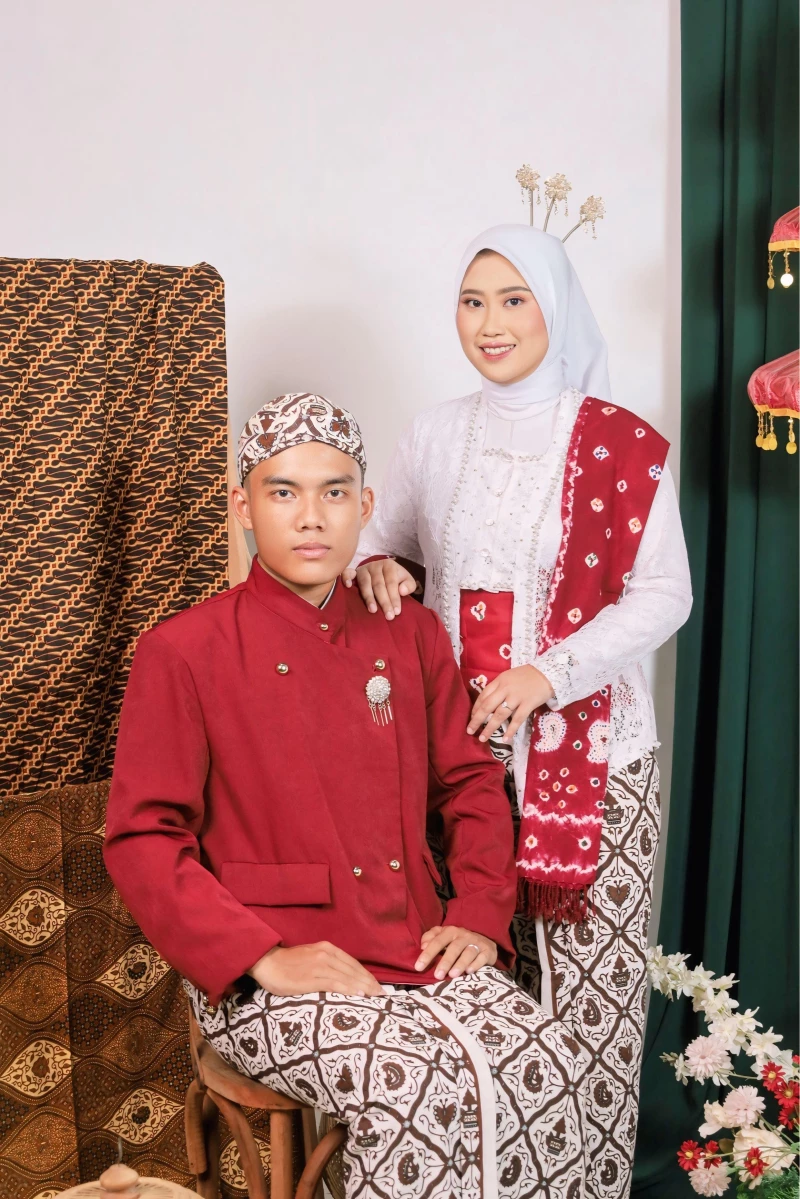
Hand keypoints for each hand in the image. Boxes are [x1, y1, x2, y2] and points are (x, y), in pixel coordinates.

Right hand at [249, 942, 383, 997]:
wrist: (267, 962)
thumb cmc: (288, 963)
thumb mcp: (311, 956)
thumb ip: (327, 963)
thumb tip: (342, 977)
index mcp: (327, 948)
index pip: (353, 963)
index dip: (367, 975)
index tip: (378, 986)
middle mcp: (327, 954)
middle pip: (354, 970)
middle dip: (370, 982)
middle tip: (382, 994)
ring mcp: (320, 965)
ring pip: (348, 976)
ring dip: (364, 987)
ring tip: (376, 996)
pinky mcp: (312, 977)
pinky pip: (335, 983)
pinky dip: (349, 989)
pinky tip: (359, 995)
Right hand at [342, 559, 419, 619]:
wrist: (382, 570)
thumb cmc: (395, 578)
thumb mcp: (406, 580)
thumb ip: (409, 585)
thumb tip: (402, 591)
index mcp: (389, 565)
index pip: (392, 583)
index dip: (394, 597)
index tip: (397, 612)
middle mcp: (375, 565)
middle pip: (379, 585)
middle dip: (384, 601)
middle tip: (388, 616)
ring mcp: (363, 568)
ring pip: (365, 584)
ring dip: (369, 598)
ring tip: (373, 610)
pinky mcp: (353, 572)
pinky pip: (348, 573)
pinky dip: (346, 578)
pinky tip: (348, 586)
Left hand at [415, 925, 496, 980]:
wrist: (483, 939)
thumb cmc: (457, 941)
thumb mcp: (443, 936)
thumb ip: (431, 938)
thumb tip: (423, 946)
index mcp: (450, 931)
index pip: (437, 941)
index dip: (427, 954)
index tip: (418, 967)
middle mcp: (463, 935)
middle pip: (453, 947)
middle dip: (445, 961)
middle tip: (437, 975)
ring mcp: (476, 942)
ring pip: (468, 952)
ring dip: (460, 964)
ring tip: (452, 975)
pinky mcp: (487, 951)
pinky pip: (482, 957)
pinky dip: (476, 964)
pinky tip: (470, 972)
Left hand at [467, 665, 554, 743]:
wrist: (548, 672)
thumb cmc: (527, 675)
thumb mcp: (508, 676)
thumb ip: (498, 687)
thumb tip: (487, 702)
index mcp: (499, 681)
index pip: (483, 696)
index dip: (475, 708)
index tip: (471, 718)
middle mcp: (505, 689)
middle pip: (487, 706)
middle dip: (477, 720)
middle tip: (470, 731)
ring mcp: (516, 697)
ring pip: (499, 714)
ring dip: (490, 728)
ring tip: (483, 737)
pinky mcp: (528, 704)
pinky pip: (517, 720)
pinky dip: (510, 730)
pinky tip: (505, 739)